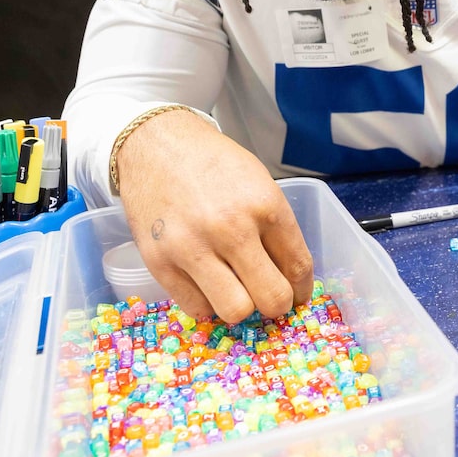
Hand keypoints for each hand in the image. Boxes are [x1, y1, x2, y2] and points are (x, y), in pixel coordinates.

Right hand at [117, 109, 313, 322]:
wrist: (155, 145)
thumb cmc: (213, 164)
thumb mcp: (259, 183)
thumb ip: (275, 228)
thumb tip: (291, 279)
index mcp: (264, 205)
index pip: (298, 266)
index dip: (302, 289)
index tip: (298, 295)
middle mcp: (231, 229)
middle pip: (272, 298)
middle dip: (277, 305)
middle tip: (269, 297)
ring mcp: (192, 248)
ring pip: (235, 311)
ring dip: (240, 306)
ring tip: (235, 289)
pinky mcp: (160, 263)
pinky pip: (196, 308)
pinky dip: (206, 302)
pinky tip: (206, 283)